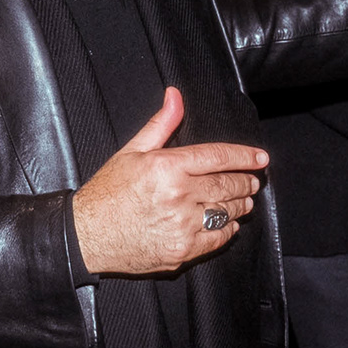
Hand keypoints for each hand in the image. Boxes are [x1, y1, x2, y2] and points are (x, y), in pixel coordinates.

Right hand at [73, 88, 268, 275]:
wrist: (86, 236)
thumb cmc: (106, 193)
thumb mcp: (131, 152)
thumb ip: (161, 124)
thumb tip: (175, 96)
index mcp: (167, 167)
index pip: (218, 156)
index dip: (244, 156)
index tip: (260, 158)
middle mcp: (178, 196)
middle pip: (227, 184)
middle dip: (246, 181)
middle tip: (253, 180)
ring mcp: (182, 225)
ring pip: (227, 212)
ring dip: (241, 205)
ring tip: (244, 200)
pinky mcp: (183, 251)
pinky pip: (218, 239)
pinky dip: (228, 230)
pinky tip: (229, 224)